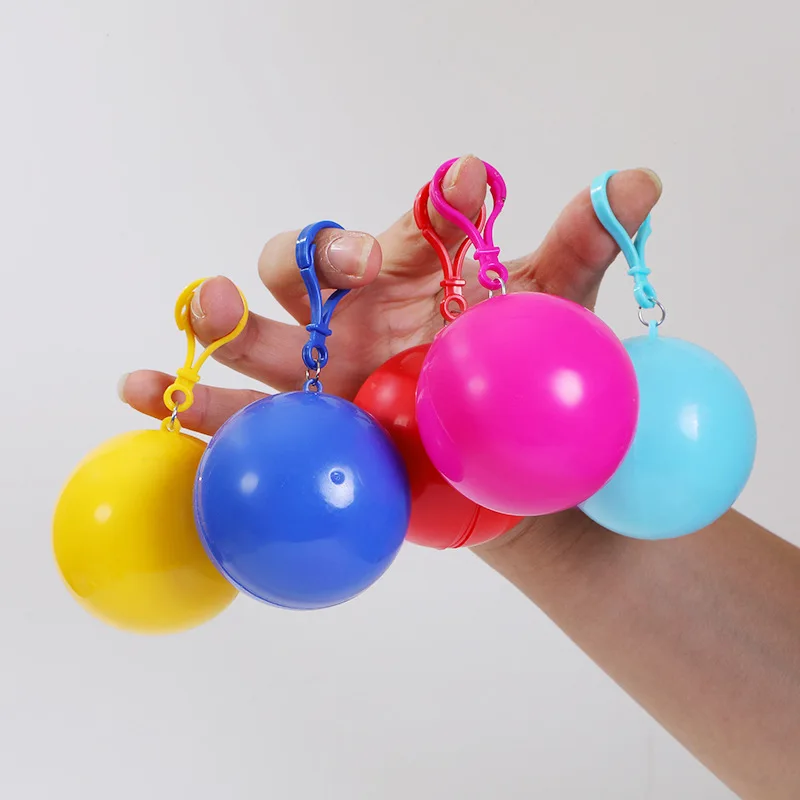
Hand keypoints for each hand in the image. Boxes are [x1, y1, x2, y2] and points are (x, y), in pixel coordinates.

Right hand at [119, 156, 660, 437]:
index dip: (436, 203)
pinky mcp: (298, 424)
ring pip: (254, 330)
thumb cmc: (523, 377)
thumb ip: (582, 247)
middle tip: (350, 262)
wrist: (507, 473)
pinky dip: (186, 404)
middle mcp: (355, 310)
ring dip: (219, 312)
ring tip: (210, 309)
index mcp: (416, 274)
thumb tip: (640, 179)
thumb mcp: (556, 314)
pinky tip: (147, 393)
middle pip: (307, 261)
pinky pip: (234, 412)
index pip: (416, 225)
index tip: (468, 182)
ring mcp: (319, 367)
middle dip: (314, 253)